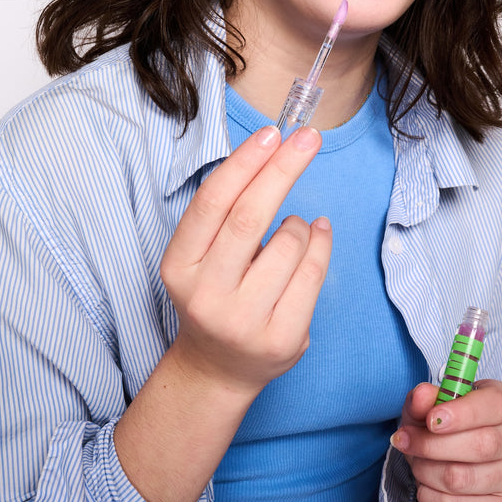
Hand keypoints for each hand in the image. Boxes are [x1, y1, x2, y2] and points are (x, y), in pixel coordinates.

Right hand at [161, 124, 331, 397]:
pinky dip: (321, 243)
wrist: (217, 369)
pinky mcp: (281, 338)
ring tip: (294, 230)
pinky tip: (318, 235)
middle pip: (249, 217)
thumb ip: (225, 216)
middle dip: (282, 170)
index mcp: (180, 266)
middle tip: (308, 137)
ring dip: (301, 224)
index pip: (212, 203)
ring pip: (288, 245)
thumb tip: (273, 152)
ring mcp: (244, 321)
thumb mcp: (201, 257)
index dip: (244, 164)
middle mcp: (206, 295)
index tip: (272, 132)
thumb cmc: (216, 294)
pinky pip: (313, 274)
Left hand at [391, 379, 501, 501]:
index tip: (430, 420)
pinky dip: (430, 498)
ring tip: (416, 463)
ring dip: (426, 471)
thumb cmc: (445, 426)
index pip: (495, 405)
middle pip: (481, 446)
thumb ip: (424, 398)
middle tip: (406, 441)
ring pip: (463, 479)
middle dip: (432, 445)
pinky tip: (425, 486)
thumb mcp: (429, 405)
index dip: (461, 413)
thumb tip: (421, 396)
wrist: (451, 463)